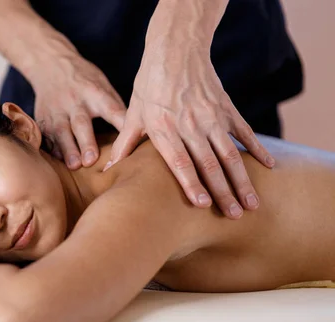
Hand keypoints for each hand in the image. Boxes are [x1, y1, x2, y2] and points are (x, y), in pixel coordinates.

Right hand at [31, 53, 125, 168]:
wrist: (49, 64)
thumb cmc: (84, 80)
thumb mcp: (102, 85)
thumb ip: (115, 108)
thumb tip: (134, 133)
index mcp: (95, 93)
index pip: (111, 108)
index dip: (121, 123)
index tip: (129, 139)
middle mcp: (75, 101)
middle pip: (81, 123)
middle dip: (86, 141)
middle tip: (91, 161)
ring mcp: (56, 110)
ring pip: (61, 131)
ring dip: (68, 149)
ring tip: (74, 165)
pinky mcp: (42, 118)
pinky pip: (46, 135)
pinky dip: (53, 148)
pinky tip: (59, 160)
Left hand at [105, 47, 274, 218]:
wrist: (175, 50)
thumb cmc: (149, 85)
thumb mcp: (133, 113)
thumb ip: (124, 144)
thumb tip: (107, 170)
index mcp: (164, 128)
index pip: (179, 161)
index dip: (191, 183)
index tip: (203, 205)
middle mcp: (190, 124)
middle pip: (209, 163)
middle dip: (223, 192)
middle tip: (233, 216)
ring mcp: (211, 117)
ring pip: (230, 153)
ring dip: (242, 180)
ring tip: (251, 204)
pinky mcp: (226, 108)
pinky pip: (244, 132)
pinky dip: (258, 149)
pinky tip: (269, 167)